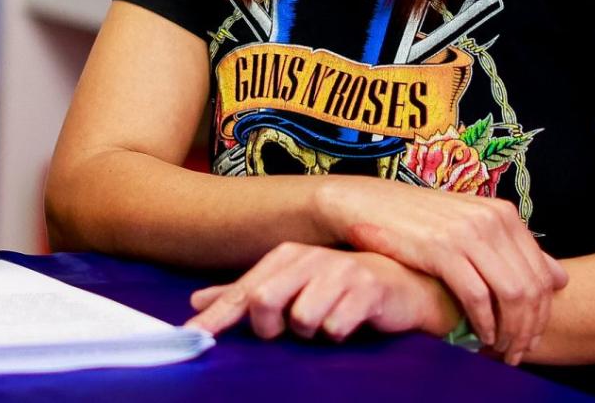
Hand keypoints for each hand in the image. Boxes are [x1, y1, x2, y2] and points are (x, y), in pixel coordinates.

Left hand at [185, 242, 456, 342]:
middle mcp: (308, 258)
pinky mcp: (367, 288)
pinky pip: (336, 326)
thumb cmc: (340, 288)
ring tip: (330, 319)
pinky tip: (352, 320)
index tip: (190, 336)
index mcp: (285, 257)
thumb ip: (244, 295)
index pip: (242, 292)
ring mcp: (338, 271)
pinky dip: (339, 333)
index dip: (216, 317)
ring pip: (302, 318)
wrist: (403, 287)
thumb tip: (196, 302)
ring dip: (313, 331)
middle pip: (264, 301)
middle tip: (291, 329)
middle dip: (272, 326)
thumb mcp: (290, 288)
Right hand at [318, 175, 567, 363]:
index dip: (543, 314)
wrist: (364, 203)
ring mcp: (467, 232)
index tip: (529, 337)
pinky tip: (480, 336)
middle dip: (529, 329)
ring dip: (510, 331)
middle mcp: (491, 219)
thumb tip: (560, 276)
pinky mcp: (441, 248)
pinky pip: (477, 296)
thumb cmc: (415, 219)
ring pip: (511, 294)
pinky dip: (484, 323)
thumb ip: (513, 249)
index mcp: (502, 213)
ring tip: (500, 350)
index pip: (543, 274)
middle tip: (517, 352)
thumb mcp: (469, 226)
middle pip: (531, 288)